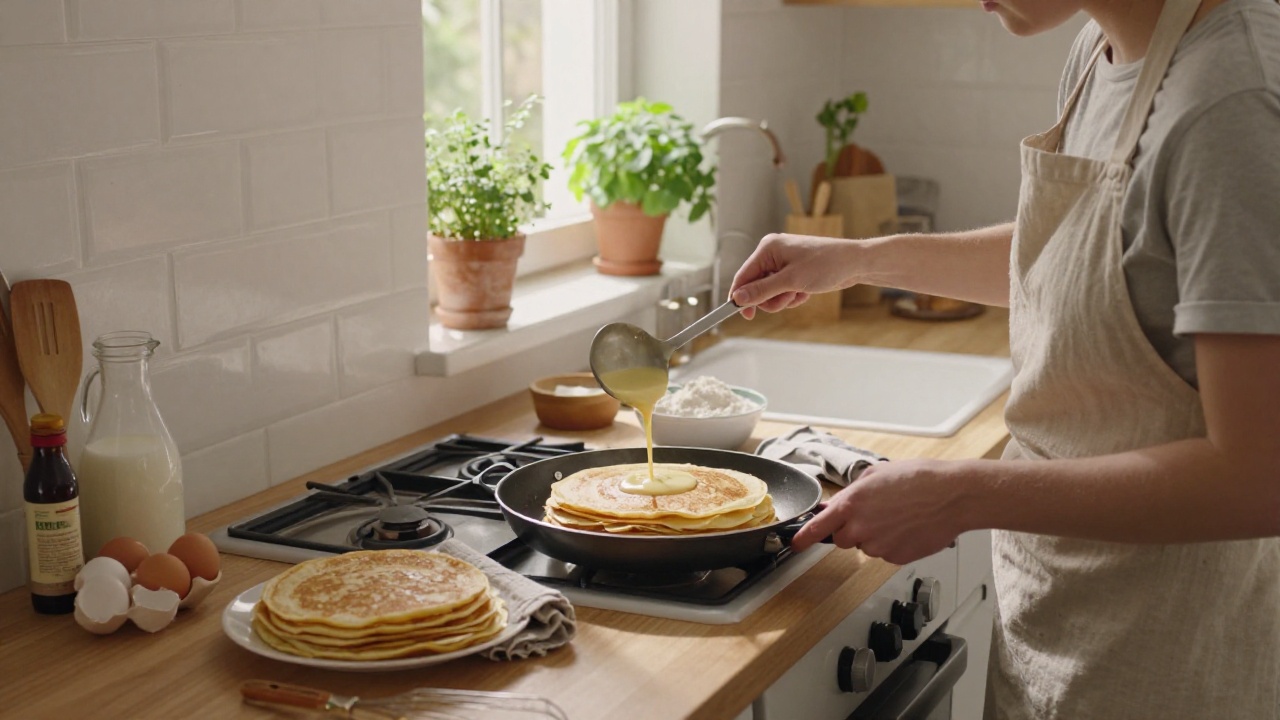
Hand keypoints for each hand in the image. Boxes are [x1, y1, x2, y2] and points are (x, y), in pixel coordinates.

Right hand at [729, 233, 860, 318]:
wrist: (854, 263)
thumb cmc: (826, 264)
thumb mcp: (791, 281)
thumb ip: (762, 290)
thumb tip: (738, 298)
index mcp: (768, 248)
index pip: (743, 276)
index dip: (741, 297)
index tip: (744, 315)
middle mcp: (773, 254)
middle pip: (756, 286)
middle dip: (771, 298)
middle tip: (787, 299)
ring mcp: (783, 263)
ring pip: (769, 292)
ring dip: (783, 299)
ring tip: (799, 294)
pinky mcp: (793, 272)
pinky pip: (782, 292)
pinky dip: (792, 297)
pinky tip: (806, 292)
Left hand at [791, 459, 969, 564]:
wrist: (952, 496)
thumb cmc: (920, 479)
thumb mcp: (877, 474)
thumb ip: (854, 491)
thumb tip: (844, 501)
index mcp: (851, 504)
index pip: (817, 527)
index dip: (802, 537)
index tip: (795, 543)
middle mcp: (860, 528)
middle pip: (841, 540)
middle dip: (851, 530)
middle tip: (874, 515)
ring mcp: (878, 546)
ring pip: (866, 546)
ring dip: (876, 536)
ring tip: (899, 517)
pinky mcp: (896, 558)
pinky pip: (886, 554)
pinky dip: (894, 544)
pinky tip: (909, 528)